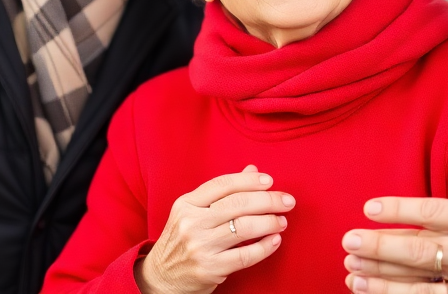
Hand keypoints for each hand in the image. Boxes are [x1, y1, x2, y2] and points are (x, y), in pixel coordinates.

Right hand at [137, 165, 293, 293]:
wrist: (160, 278)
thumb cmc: (183, 240)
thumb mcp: (193, 212)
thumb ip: (222, 192)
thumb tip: (253, 170)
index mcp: (186, 204)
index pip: (223, 184)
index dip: (250, 181)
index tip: (270, 181)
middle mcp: (191, 223)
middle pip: (238, 204)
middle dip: (269, 200)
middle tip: (287, 201)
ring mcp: (200, 247)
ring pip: (245, 228)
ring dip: (270, 222)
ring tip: (282, 221)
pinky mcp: (210, 269)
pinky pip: (246, 255)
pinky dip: (265, 247)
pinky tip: (275, 240)